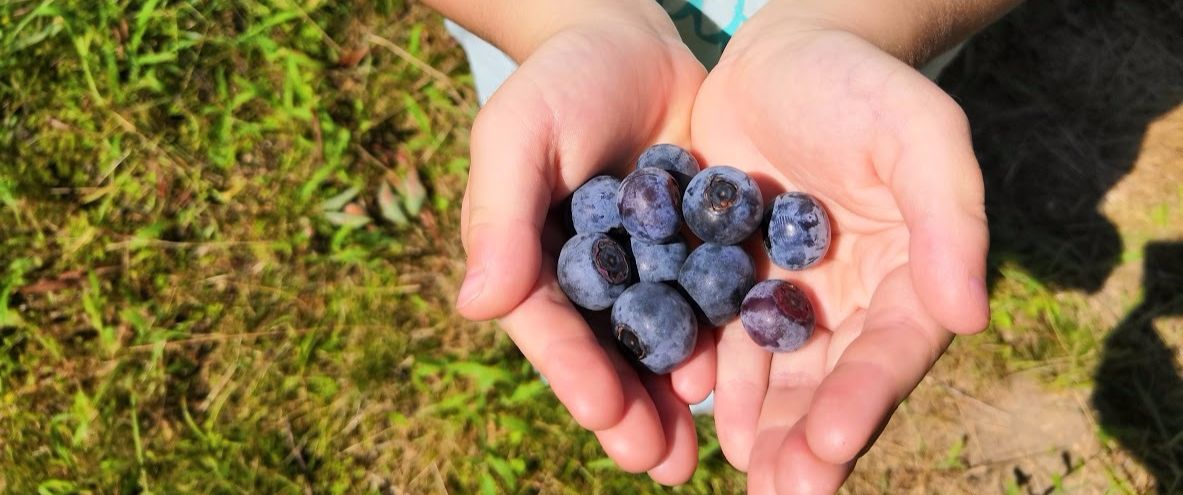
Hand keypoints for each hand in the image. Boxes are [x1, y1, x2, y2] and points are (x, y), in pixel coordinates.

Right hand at [450, 4, 711, 483]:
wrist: (634, 42)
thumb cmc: (561, 80)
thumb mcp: (519, 132)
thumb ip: (499, 213)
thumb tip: (476, 306)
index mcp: (532, 260)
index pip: (550, 326)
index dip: (575, 371)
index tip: (605, 412)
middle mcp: (588, 279)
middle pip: (605, 355)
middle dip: (628, 411)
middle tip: (658, 463)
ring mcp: (646, 271)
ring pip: (659, 346)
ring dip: (673, 400)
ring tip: (694, 451)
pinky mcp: (698, 254)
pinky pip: (710, 306)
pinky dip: (722, 344)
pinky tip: (742, 384)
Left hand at [690, 10, 989, 493]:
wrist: (782, 51)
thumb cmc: (862, 85)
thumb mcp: (918, 134)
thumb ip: (950, 217)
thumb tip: (969, 317)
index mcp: (908, 274)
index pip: (890, 351)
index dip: (864, 399)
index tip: (831, 444)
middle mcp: (851, 296)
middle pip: (835, 381)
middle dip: (810, 440)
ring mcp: (790, 290)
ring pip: (781, 372)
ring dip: (765, 425)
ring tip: (746, 475)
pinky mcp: (735, 276)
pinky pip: (725, 335)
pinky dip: (715, 372)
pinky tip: (696, 406)